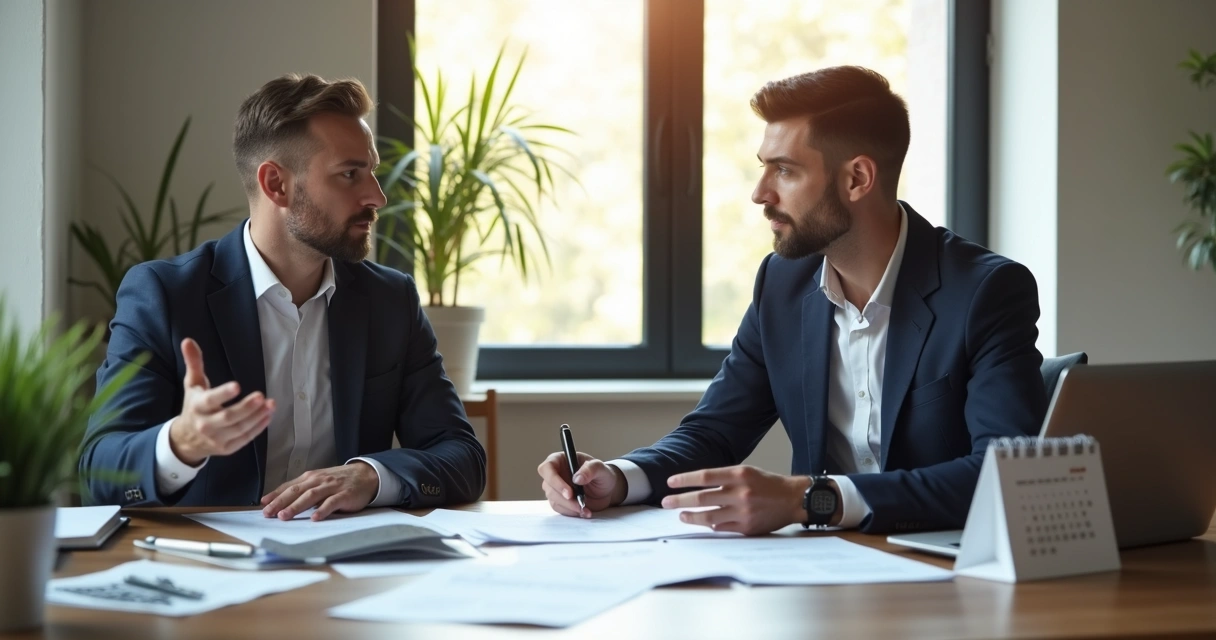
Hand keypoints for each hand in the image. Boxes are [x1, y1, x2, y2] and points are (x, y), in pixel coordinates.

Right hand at [169, 338, 274, 465]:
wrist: (185, 439)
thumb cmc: (193, 406)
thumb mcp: (192, 384)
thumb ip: (193, 363)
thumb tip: (188, 340)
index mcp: (197, 406)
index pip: (210, 400)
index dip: (223, 394)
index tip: (237, 386)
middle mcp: (206, 424)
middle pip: (228, 417)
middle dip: (246, 407)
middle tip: (261, 396)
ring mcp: (216, 439)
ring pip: (239, 429)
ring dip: (257, 417)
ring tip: (270, 404)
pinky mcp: (227, 448)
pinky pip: (245, 439)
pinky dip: (258, 428)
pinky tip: (268, 416)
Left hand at [260, 462, 379, 520]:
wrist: (367, 475)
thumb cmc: (339, 481)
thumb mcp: (319, 481)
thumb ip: (302, 490)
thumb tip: (278, 501)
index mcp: (311, 477)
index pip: (289, 486)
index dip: (275, 495)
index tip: (263, 505)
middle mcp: (319, 480)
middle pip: (296, 491)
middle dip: (280, 502)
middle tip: (268, 513)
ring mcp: (332, 487)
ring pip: (311, 496)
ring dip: (296, 506)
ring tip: (284, 516)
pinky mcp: (345, 495)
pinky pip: (332, 503)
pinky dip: (322, 510)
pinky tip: (314, 518)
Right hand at [537, 451, 626, 517]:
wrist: (606, 490)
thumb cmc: (602, 474)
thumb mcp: (601, 468)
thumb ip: (590, 470)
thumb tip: (577, 478)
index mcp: (560, 460)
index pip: (547, 468)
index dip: (554, 480)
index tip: (569, 492)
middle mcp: (554, 474)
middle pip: (549, 487)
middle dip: (564, 498)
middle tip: (580, 504)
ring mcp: (555, 488)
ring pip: (554, 500)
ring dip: (570, 506)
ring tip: (585, 508)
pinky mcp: (559, 501)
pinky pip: (560, 509)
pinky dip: (572, 512)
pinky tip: (584, 511)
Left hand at [661, 465, 809, 535]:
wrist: (793, 499)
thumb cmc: (768, 483)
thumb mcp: (747, 472)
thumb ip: (724, 479)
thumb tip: (698, 487)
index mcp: (739, 474)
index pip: (704, 476)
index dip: (684, 479)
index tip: (670, 482)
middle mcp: (740, 492)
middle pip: (701, 497)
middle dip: (680, 500)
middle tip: (666, 502)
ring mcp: (743, 511)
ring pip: (708, 516)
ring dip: (691, 516)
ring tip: (681, 515)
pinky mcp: (747, 527)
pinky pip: (721, 528)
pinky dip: (711, 525)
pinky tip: (704, 523)